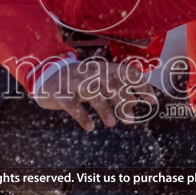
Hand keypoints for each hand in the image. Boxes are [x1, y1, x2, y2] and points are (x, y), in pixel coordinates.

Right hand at [31, 57, 158, 131]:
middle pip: (109, 82)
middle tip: (130, 118)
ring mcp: (73, 82)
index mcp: (101, 68)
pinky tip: (89, 126)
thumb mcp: (97, 82)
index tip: (152, 100)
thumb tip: (135, 103)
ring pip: (91, 92)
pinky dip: (81, 115)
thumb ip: (115, 91)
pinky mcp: (60, 93)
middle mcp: (89, 73)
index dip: (140, 85)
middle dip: (122, 99)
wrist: (43, 74)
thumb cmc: (76, 81)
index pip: (126, 72)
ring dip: (103, 108)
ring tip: (112, 123)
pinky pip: (71, 104)